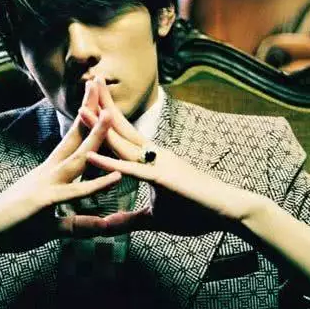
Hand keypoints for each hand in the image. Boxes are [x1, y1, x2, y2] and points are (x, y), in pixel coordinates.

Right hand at [0, 80, 151, 252]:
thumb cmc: (11, 227)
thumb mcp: (51, 226)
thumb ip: (76, 224)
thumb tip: (98, 224)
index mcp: (49, 174)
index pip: (70, 140)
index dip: (84, 119)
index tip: (95, 98)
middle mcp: (48, 173)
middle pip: (75, 138)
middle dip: (88, 111)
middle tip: (100, 81)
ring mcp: (46, 185)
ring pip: (77, 158)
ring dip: (95, 136)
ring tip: (111, 113)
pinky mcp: (44, 202)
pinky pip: (75, 193)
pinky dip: (96, 185)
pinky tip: (116, 175)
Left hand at [79, 79, 260, 234]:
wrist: (229, 211)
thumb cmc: (196, 212)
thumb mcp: (155, 219)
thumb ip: (130, 220)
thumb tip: (108, 225)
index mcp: (151, 159)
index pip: (124, 134)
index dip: (106, 117)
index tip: (90, 101)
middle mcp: (153, 155)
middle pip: (122, 127)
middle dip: (102, 106)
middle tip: (85, 83)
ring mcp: (158, 163)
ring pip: (123, 142)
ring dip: (100, 126)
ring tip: (80, 108)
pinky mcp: (162, 178)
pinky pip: (131, 169)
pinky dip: (109, 163)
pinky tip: (91, 155)